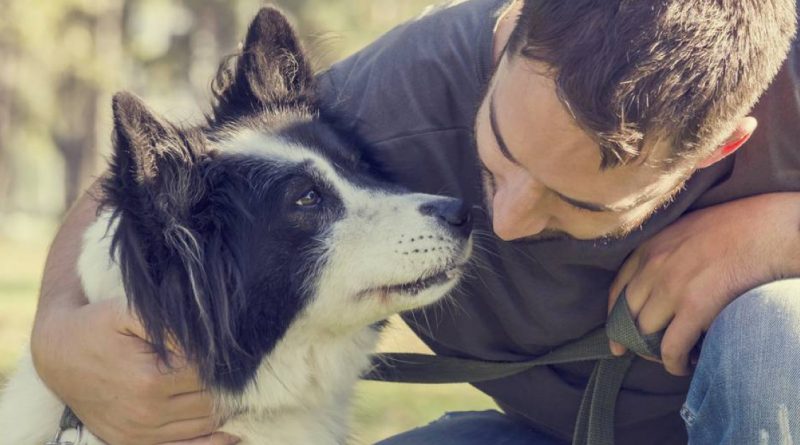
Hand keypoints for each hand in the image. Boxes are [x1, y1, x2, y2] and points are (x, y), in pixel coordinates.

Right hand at [31, 299, 238, 444]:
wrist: (57, 353)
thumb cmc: (98, 325)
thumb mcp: (131, 311)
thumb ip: (172, 324)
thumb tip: (211, 338)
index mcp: (151, 379)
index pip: (210, 374)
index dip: (227, 360)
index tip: (236, 347)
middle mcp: (147, 412)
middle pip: (212, 401)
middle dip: (230, 383)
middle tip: (242, 366)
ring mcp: (140, 433)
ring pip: (204, 424)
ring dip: (224, 408)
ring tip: (236, 386)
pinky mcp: (132, 442)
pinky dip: (211, 441)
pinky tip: (231, 430)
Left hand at [608, 193, 799, 375]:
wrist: (770, 229)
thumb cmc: (737, 227)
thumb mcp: (686, 230)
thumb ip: (667, 253)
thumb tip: (659, 282)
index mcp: (649, 246)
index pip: (618, 290)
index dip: (615, 318)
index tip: (616, 337)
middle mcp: (653, 266)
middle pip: (628, 315)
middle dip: (634, 339)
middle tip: (649, 353)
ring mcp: (671, 286)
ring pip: (645, 333)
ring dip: (655, 352)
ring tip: (672, 358)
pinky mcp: (694, 306)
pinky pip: (671, 347)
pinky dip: (674, 363)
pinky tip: (685, 366)